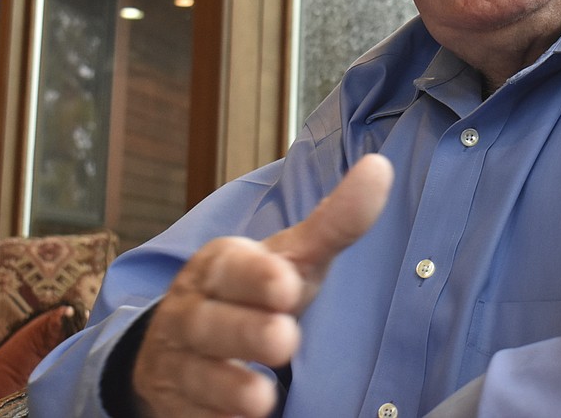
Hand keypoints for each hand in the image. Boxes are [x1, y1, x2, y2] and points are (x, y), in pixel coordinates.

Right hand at [131, 153, 393, 416]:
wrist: (182, 342)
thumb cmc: (252, 291)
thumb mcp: (291, 257)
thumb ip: (333, 222)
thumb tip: (379, 168)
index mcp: (220, 267)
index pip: (231, 268)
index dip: (255, 276)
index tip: (288, 285)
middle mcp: (193, 312)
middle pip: (209, 323)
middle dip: (245, 332)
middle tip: (285, 338)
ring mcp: (183, 362)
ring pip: (197, 375)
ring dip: (228, 387)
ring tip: (262, 399)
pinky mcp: (181, 405)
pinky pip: (193, 415)